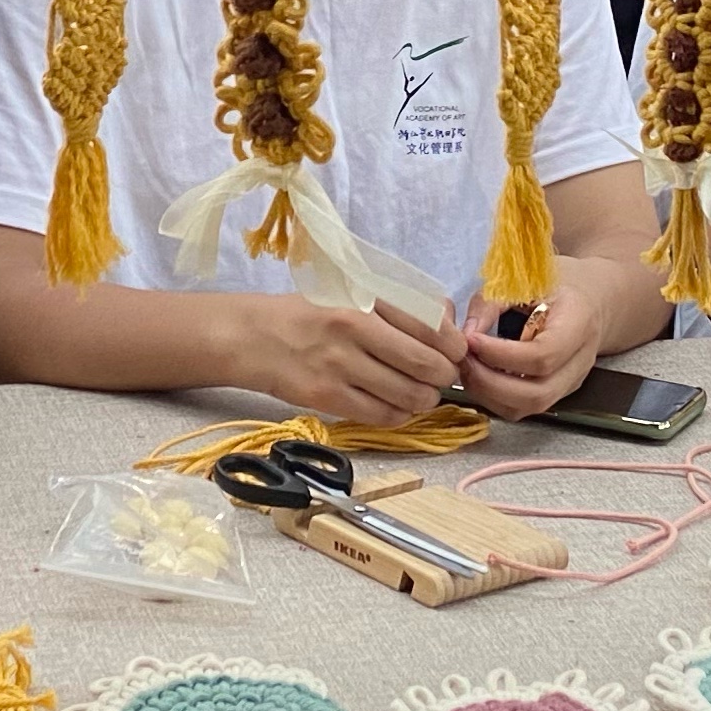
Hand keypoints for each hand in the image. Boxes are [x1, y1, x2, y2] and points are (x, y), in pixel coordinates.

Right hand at [213, 293, 462, 423]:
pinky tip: (395, 406)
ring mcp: (339, 366)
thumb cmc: (310, 314)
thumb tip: (449, 325)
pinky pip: (381, 416)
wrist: (254, 337)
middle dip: (444, 377)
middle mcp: (354, 331)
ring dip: (424, 400)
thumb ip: (399, 307)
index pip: (432, 327)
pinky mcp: (326, 397)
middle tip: (441, 378)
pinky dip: (398, 415)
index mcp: (366, 301)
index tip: (456, 353)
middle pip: (427, 366)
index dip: (455, 347)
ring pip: (409, 396)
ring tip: (420, 394)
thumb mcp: (353, 295)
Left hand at [455, 290, 606, 419]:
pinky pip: (522, 408)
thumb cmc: (560, 284)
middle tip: (463, 359)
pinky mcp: (556, 394)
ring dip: (489, 394)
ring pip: (527, 408)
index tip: (471, 340)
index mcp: (579, 324)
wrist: (594, 300)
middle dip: (490, 383)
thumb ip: (492, 302)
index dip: (501, 355)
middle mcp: (579, 362)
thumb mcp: (526, 278)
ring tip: (467, 367)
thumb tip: (465, 333)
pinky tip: (479, 375)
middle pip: (536, 394)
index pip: (542, 356)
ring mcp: (570, 383)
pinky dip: (493, 398)